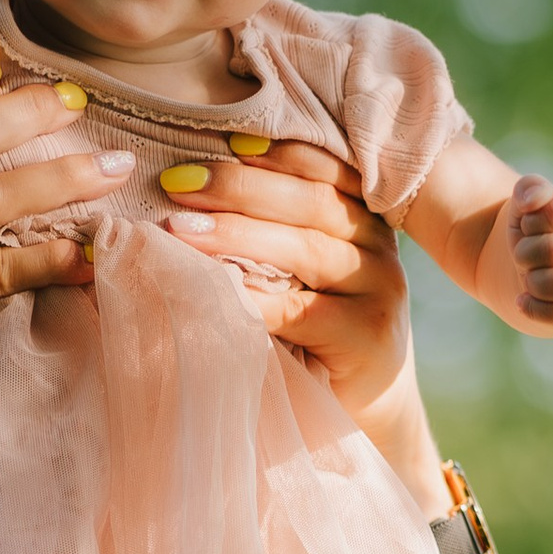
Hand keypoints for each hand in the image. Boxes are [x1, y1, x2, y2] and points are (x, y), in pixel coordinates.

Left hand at [154, 136, 445, 511]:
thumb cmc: (314, 335)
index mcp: (361, 217)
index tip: (216, 140)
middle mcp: (376, 247)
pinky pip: (300, 310)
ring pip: (304, 249)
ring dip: (236, 235)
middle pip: (309, 201)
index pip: (322, 167)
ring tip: (178, 231)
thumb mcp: (298, 274)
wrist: (364, 414)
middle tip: (174, 183)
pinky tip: (210, 289)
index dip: (272, 151)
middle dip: (239, 187)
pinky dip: (251, 298)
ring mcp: (378, 292)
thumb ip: (270, 229)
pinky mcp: (365, 339)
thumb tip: (185, 185)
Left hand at [505, 175, 552, 329]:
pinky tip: (523, 299)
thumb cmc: (534, 232)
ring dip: (531, 281)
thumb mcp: (524, 205)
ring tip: (529, 275)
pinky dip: (534, 308)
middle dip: (525, 254)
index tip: (529, 225)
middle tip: (524, 254)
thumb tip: (537, 199)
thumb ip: (528, 189)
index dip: (531, 222)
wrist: (541, 268)